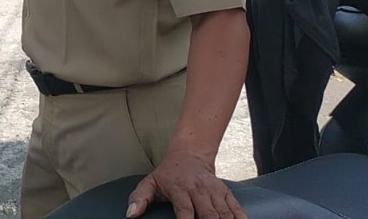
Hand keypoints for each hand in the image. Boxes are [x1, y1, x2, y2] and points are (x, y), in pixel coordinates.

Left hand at [126, 149, 245, 218]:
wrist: (190, 155)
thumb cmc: (168, 174)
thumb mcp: (149, 183)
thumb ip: (139, 199)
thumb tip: (130, 215)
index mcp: (180, 190)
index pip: (185, 213)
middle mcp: (199, 191)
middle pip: (209, 216)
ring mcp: (214, 192)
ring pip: (224, 214)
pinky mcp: (226, 193)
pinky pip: (236, 209)